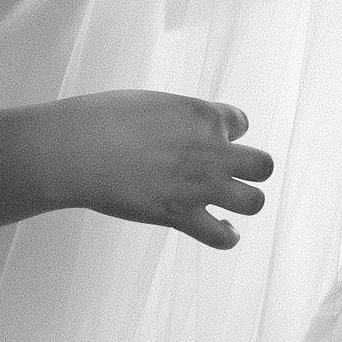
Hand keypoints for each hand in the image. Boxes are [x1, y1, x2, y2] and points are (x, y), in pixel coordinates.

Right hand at [60, 93, 273, 249]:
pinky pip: (222, 237)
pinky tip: (225, 231)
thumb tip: (177, 132)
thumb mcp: (151, 104)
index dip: (229, 132)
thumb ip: (176, 119)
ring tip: (230, 204)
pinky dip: (227, 236)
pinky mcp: (182, 215)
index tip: (209, 140)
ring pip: (254, 202)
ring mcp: (201, 185)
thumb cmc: (103, 119)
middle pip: (263, 165)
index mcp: (204, 116)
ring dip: (245, 203)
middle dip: (252, 170)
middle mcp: (213, 150)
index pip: (242, 122)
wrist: (79, 148)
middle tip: (230, 174)